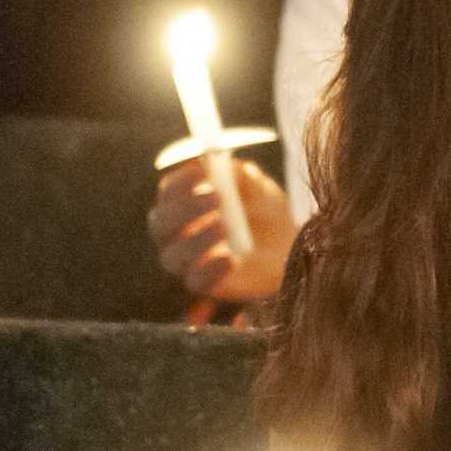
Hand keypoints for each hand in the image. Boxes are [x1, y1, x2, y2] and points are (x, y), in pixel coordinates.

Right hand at [151, 155, 297, 302]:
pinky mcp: (206, 284)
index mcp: (183, 201)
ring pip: (172, 256)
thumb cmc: (265, 208)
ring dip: (195, 240)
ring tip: (223, 227)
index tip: (202, 170)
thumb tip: (225, 166)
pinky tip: (230, 258)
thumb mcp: (259, 187)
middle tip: (215, 196)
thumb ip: (242, 175)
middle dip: (184, 208)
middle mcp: (177, 233)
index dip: (180, 180)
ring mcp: (189, 260)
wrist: (290, 244)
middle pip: (161, 224)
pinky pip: (195, 282)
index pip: (167, 191)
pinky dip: (209, 270)